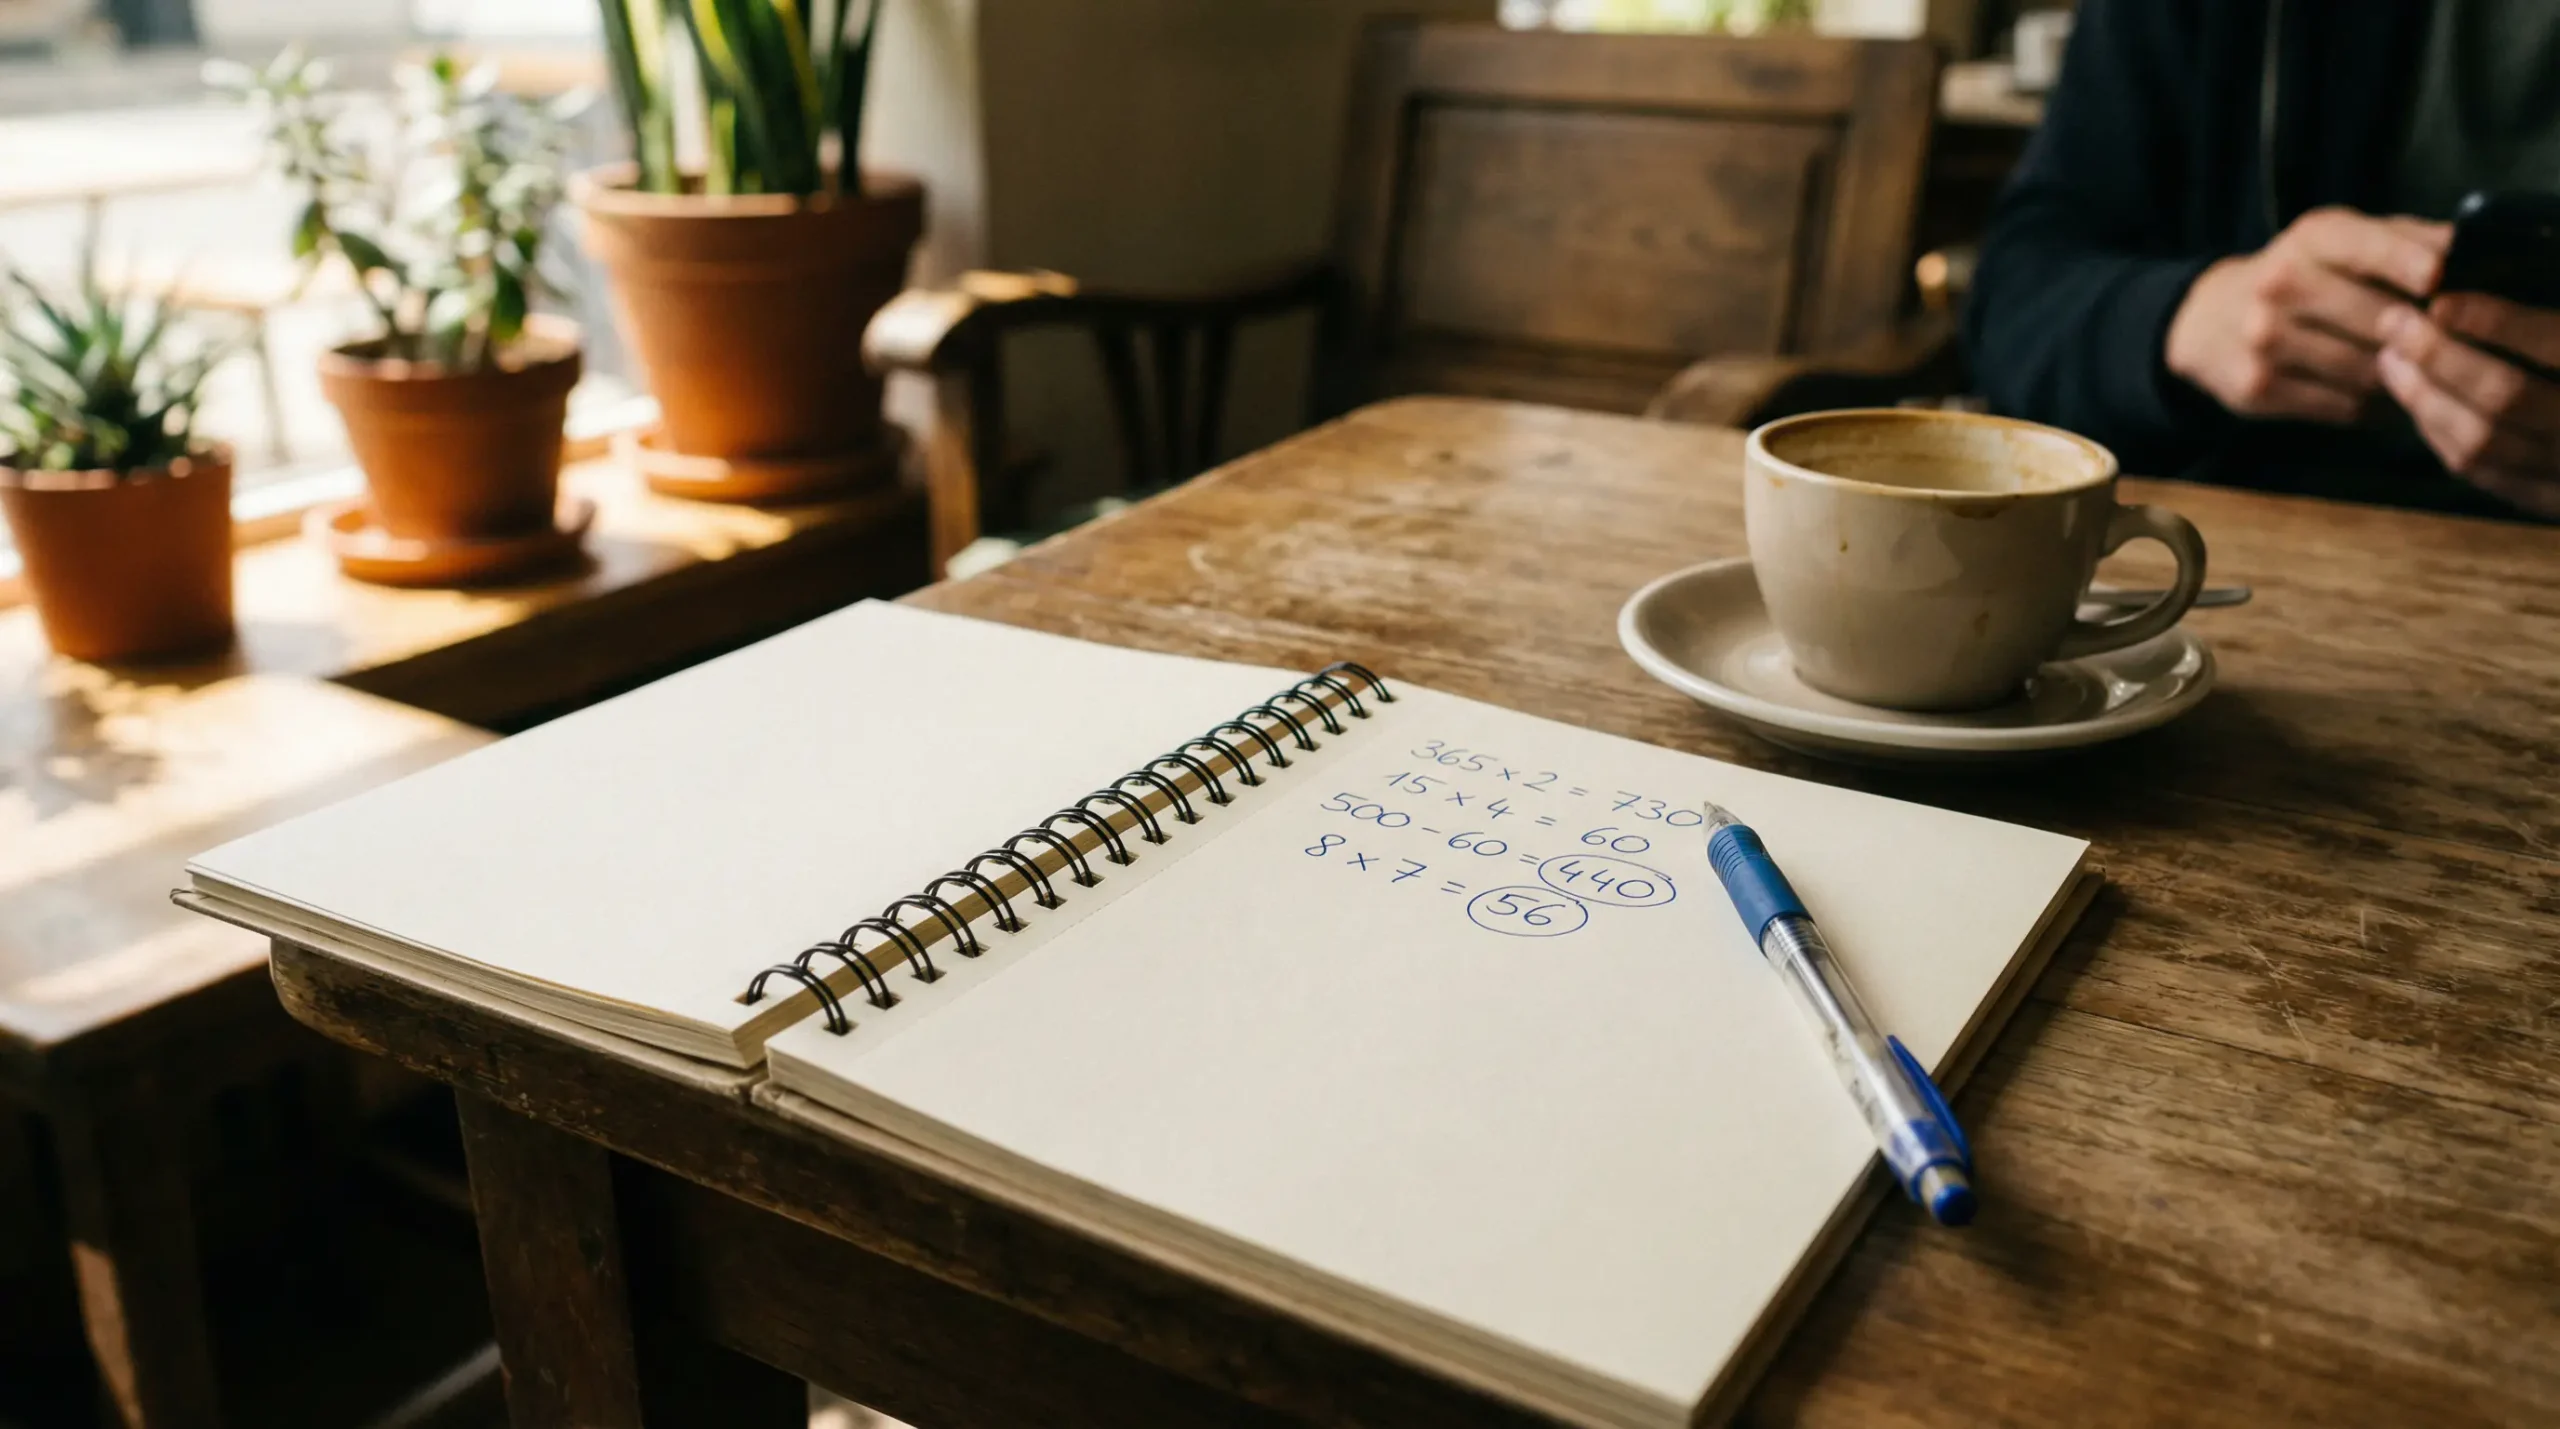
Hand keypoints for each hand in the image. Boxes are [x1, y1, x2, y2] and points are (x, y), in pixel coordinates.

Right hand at [2165, 207, 2447, 423]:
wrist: (2205, 321)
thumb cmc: (2301, 275)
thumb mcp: (2343, 242)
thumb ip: (2407, 240)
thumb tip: (2468, 253)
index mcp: (2312, 238)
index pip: (2368, 247)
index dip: (2410, 264)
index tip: (2438, 280)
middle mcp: (2280, 284)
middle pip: (2380, 319)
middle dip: (2421, 335)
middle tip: (2444, 344)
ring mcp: (2263, 340)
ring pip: (2367, 369)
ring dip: (2399, 375)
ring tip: (2410, 370)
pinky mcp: (2257, 388)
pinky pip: (2344, 406)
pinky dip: (2372, 404)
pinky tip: (2377, 393)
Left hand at [2378, 294, 2559, 517]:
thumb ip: (2554, 329)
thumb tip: (2496, 278)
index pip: (2558, 347)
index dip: (2497, 322)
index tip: (2444, 299)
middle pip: (2506, 397)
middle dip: (2441, 357)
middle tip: (2395, 320)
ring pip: (2484, 442)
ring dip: (2426, 397)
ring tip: (2392, 355)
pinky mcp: (2554, 506)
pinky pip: (2485, 473)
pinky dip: (2442, 435)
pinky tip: (2418, 401)